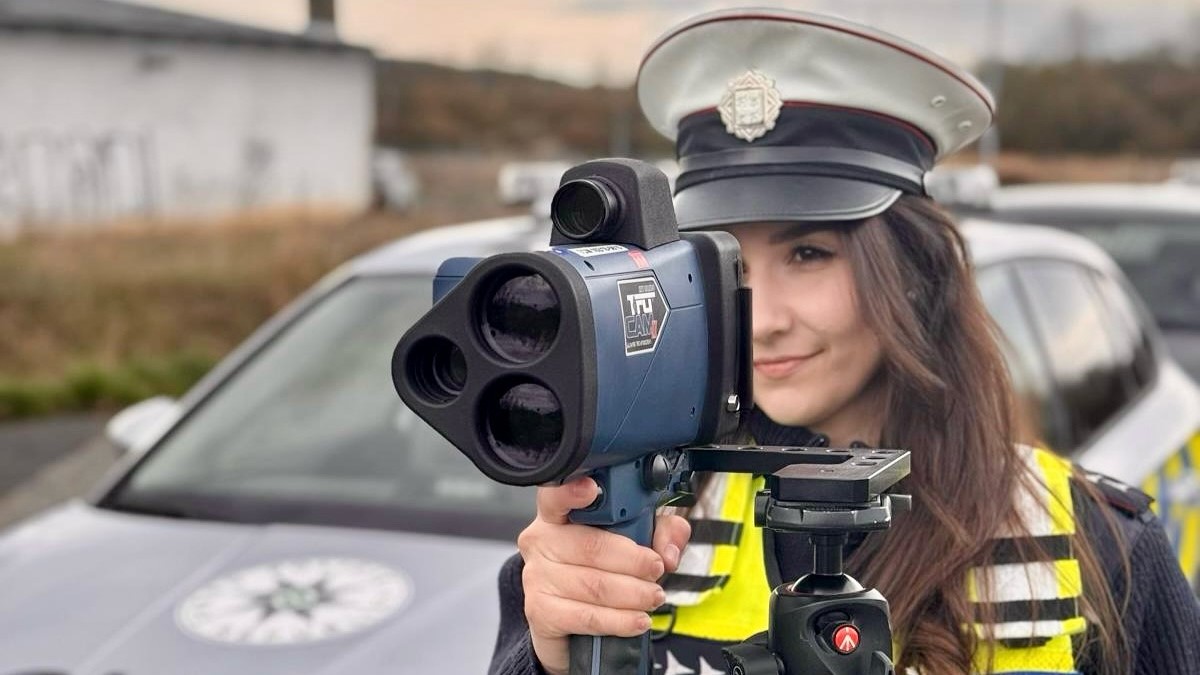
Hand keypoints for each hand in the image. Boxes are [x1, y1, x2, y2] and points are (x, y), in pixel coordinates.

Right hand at [517, 476, 691, 674]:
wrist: (566, 620)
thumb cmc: (597, 570)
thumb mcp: (633, 543)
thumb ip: (659, 533)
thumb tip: (669, 551)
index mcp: (558, 515)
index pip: (555, 496)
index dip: (571, 492)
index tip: (592, 488)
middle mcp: (541, 541)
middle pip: (591, 546)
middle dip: (633, 561)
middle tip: (657, 569)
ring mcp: (536, 577)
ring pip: (594, 585)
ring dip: (633, 593)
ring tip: (653, 597)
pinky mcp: (540, 612)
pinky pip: (587, 616)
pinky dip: (619, 620)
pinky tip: (638, 620)